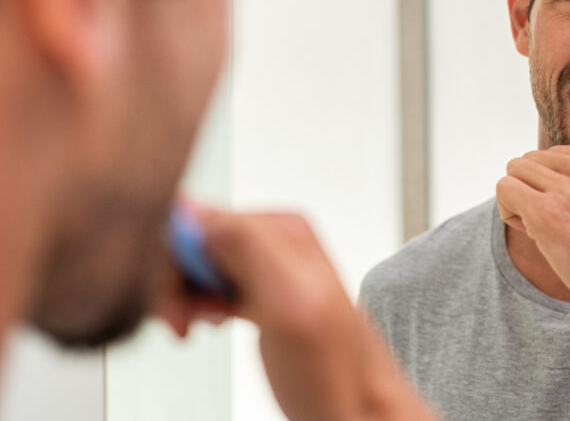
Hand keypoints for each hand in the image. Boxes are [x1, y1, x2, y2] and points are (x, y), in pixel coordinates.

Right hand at [157, 206, 435, 420]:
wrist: (358, 410)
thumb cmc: (336, 373)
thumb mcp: (290, 303)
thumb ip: (247, 248)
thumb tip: (195, 211)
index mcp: (282, 228)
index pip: (195, 217)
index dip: (170, 261)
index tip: (175, 302)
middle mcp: (276, 240)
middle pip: (191, 239)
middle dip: (174, 281)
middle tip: (183, 321)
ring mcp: (268, 267)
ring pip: (195, 263)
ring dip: (181, 295)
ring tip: (195, 325)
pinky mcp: (261, 292)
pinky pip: (209, 282)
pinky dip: (195, 304)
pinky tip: (207, 323)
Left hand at [496, 136, 569, 325]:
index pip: (557, 153)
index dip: (555, 182)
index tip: (568, 209)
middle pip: (532, 160)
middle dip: (534, 188)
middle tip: (552, 221)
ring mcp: (567, 188)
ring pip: (515, 171)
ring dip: (520, 199)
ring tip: (540, 227)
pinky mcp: (546, 213)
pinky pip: (505, 190)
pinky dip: (508, 210)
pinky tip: (530, 231)